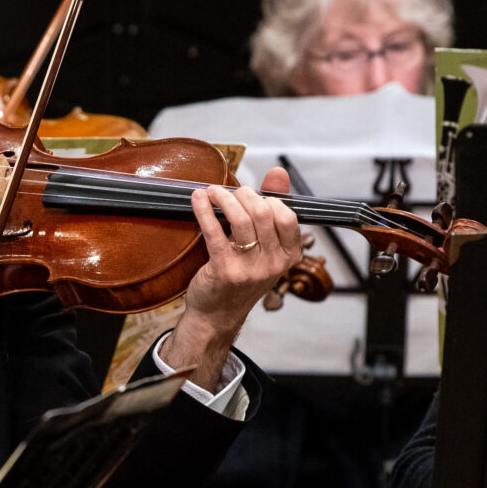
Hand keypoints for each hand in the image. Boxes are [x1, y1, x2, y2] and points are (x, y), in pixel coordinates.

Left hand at [166, 166, 304, 386]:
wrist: (217, 315)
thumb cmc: (242, 275)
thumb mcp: (264, 248)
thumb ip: (272, 210)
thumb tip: (278, 172)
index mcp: (288, 257)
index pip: (288, 217)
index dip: (269, 200)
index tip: (253, 198)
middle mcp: (273, 264)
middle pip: (264, 213)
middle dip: (244, 194)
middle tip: (229, 192)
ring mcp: (250, 269)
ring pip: (242, 219)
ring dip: (224, 197)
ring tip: (212, 191)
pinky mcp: (225, 270)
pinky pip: (214, 231)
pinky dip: (204, 209)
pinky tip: (198, 199)